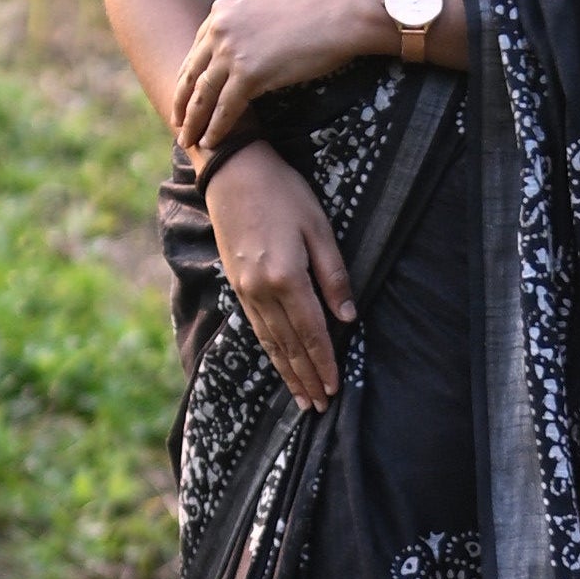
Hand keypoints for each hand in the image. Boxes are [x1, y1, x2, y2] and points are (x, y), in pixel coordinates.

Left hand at [173, 0, 383, 151]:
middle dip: (182, 102)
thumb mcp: (266, 12)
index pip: (196, 51)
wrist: (337, 15)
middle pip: (191, 73)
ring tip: (188, 140)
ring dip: (193, 121)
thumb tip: (244, 53)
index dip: (187, 78)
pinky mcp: (248, 72)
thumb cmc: (315, 15)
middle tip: (177, 123)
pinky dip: (216, 128)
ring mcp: (231, 50)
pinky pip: (224, 108)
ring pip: (202, 94)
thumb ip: (246, 28)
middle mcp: (219, 28)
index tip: (183, 97)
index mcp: (221, 11)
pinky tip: (211, 143)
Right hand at [204, 143, 356, 411]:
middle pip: (289, 345)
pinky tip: (278, 363)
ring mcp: (245, 290)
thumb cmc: (283, 193)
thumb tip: (347, 316)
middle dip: (306, 378)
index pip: (311, 332)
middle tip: (319, 406)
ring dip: (287, 372)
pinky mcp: (236, 284)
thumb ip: (334, 275)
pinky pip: (256, 327)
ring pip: (270, 342)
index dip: (324, 362)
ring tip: (301, 398)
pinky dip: (269, 351)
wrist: (233, 172)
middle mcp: (262, 291)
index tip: (334, 388)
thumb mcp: (318, 228)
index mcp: (286, 277)